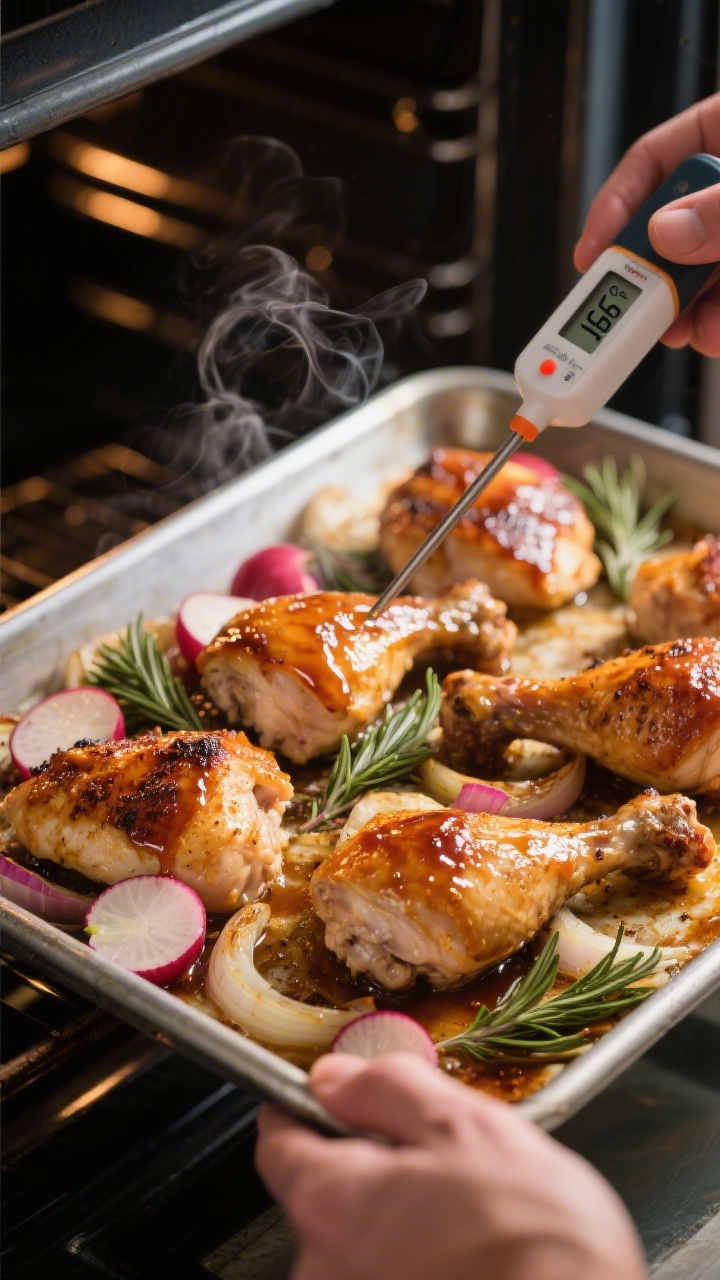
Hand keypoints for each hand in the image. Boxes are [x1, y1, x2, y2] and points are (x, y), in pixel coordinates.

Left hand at [255, 1053, 645, 1279]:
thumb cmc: (539, 1246)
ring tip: (470, 1220)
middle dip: (372, 1172)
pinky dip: (418, 1263)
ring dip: (400, 1226)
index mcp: (333, 1204)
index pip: (277, 1145)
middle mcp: (325, 1270)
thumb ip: (389, 1091)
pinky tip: (470, 1259)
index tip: (314, 1095)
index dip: (297, 1110)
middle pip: (323, 1199)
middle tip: (438, 1161)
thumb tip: (335, 1075)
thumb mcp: (469, 1130)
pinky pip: (388, 1277)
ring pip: (361, 1248)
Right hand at [575, 91, 719, 356]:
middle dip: (649, 278)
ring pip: (696, 276)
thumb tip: (667, 233)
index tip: (591, 255)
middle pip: (666, 231)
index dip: (613, 209)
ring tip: (685, 332)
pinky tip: (714, 332)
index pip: (651, 160)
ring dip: (684, 314)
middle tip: (631, 311)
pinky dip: (716, 323)